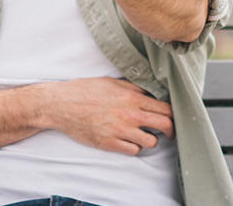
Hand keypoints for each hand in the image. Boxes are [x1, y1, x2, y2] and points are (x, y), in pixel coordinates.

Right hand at [42, 77, 173, 154]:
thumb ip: (133, 88)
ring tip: (141, 134)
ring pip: (151, 142)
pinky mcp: (109, 143)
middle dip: (170, 130)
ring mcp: (119, 130)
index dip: (172, 114)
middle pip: (165, 126)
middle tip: (167, 132)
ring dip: (149, 139)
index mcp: (131, 97)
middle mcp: (128, 114)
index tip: (170, 117)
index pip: (165, 109)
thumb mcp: (110, 82)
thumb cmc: (82, 91)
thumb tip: (151, 94)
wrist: (60, 104)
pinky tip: (126, 140)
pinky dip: (133, 146)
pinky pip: (134, 150)